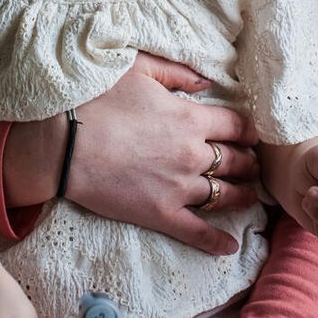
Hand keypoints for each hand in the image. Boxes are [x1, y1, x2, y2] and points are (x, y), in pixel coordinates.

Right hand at [66, 53, 258, 255]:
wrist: (64, 143)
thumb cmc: (98, 100)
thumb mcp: (139, 70)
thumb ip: (177, 73)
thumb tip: (207, 82)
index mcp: (190, 118)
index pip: (236, 126)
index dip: (248, 130)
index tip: (252, 135)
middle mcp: (193, 154)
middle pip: (236, 161)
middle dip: (248, 163)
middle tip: (253, 165)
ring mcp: (179, 188)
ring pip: (225, 195)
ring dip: (242, 196)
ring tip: (249, 196)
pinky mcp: (161, 214)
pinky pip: (197, 232)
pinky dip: (217, 242)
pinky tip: (230, 247)